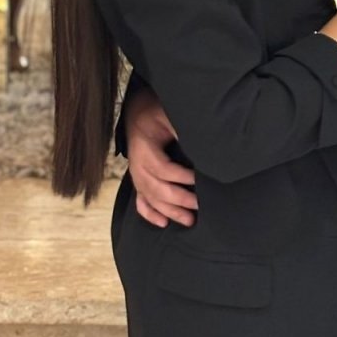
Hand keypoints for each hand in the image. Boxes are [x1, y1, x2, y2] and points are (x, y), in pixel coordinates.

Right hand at [126, 86, 197, 227]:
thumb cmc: (154, 113)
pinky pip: (140, 202)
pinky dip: (150, 213)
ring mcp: (136, 175)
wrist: (136, 113)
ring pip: (151, 199)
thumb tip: (199, 142)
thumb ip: (179, 128)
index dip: (181, 177)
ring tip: (189, 220)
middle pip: (158, 189)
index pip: (163, 169)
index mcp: (144, 149)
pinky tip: (163, 223)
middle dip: (180, 200)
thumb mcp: (166, 114)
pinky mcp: (138, 180)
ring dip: (170, 211)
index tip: (199, 180)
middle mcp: (137, 166)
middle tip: (200, 206)